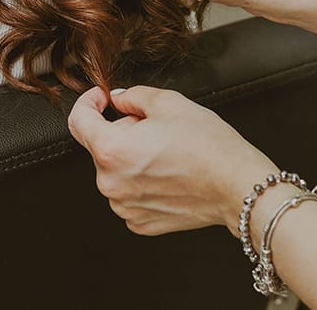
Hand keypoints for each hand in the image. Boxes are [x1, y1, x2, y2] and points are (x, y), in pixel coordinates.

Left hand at [68, 85, 276, 235]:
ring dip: (129, 156)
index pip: (78, 120)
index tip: (102, 98)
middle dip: (119, 130)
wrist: (238, 186)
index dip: (89, 101)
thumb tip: (118, 99)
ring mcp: (124, 206)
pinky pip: (128, 192)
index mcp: (111, 150)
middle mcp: (110, 182)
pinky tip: (166, 173)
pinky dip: (139, 180)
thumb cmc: (209, 146)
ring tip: (163, 151)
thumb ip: (132, 96)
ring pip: (114, 169)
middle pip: (99, 145)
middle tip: (152, 126)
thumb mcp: (168, 102)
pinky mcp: (139, 221)